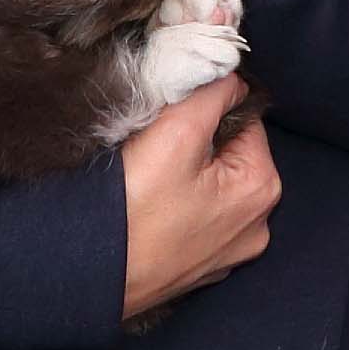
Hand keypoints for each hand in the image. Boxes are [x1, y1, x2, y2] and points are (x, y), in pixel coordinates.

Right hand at [119, 78, 277, 321]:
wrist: (87, 275)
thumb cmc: (134, 210)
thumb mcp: (176, 131)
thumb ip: (212, 92)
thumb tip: (229, 74)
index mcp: (261, 189)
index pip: (244, 119)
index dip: (208, 107)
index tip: (171, 117)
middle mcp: (255, 227)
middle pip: (227, 153)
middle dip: (194, 141)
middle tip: (153, 147)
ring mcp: (225, 253)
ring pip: (207, 185)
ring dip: (181, 173)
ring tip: (145, 178)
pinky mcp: (195, 268)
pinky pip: (191, 218)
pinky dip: (172, 206)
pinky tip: (145, 207)